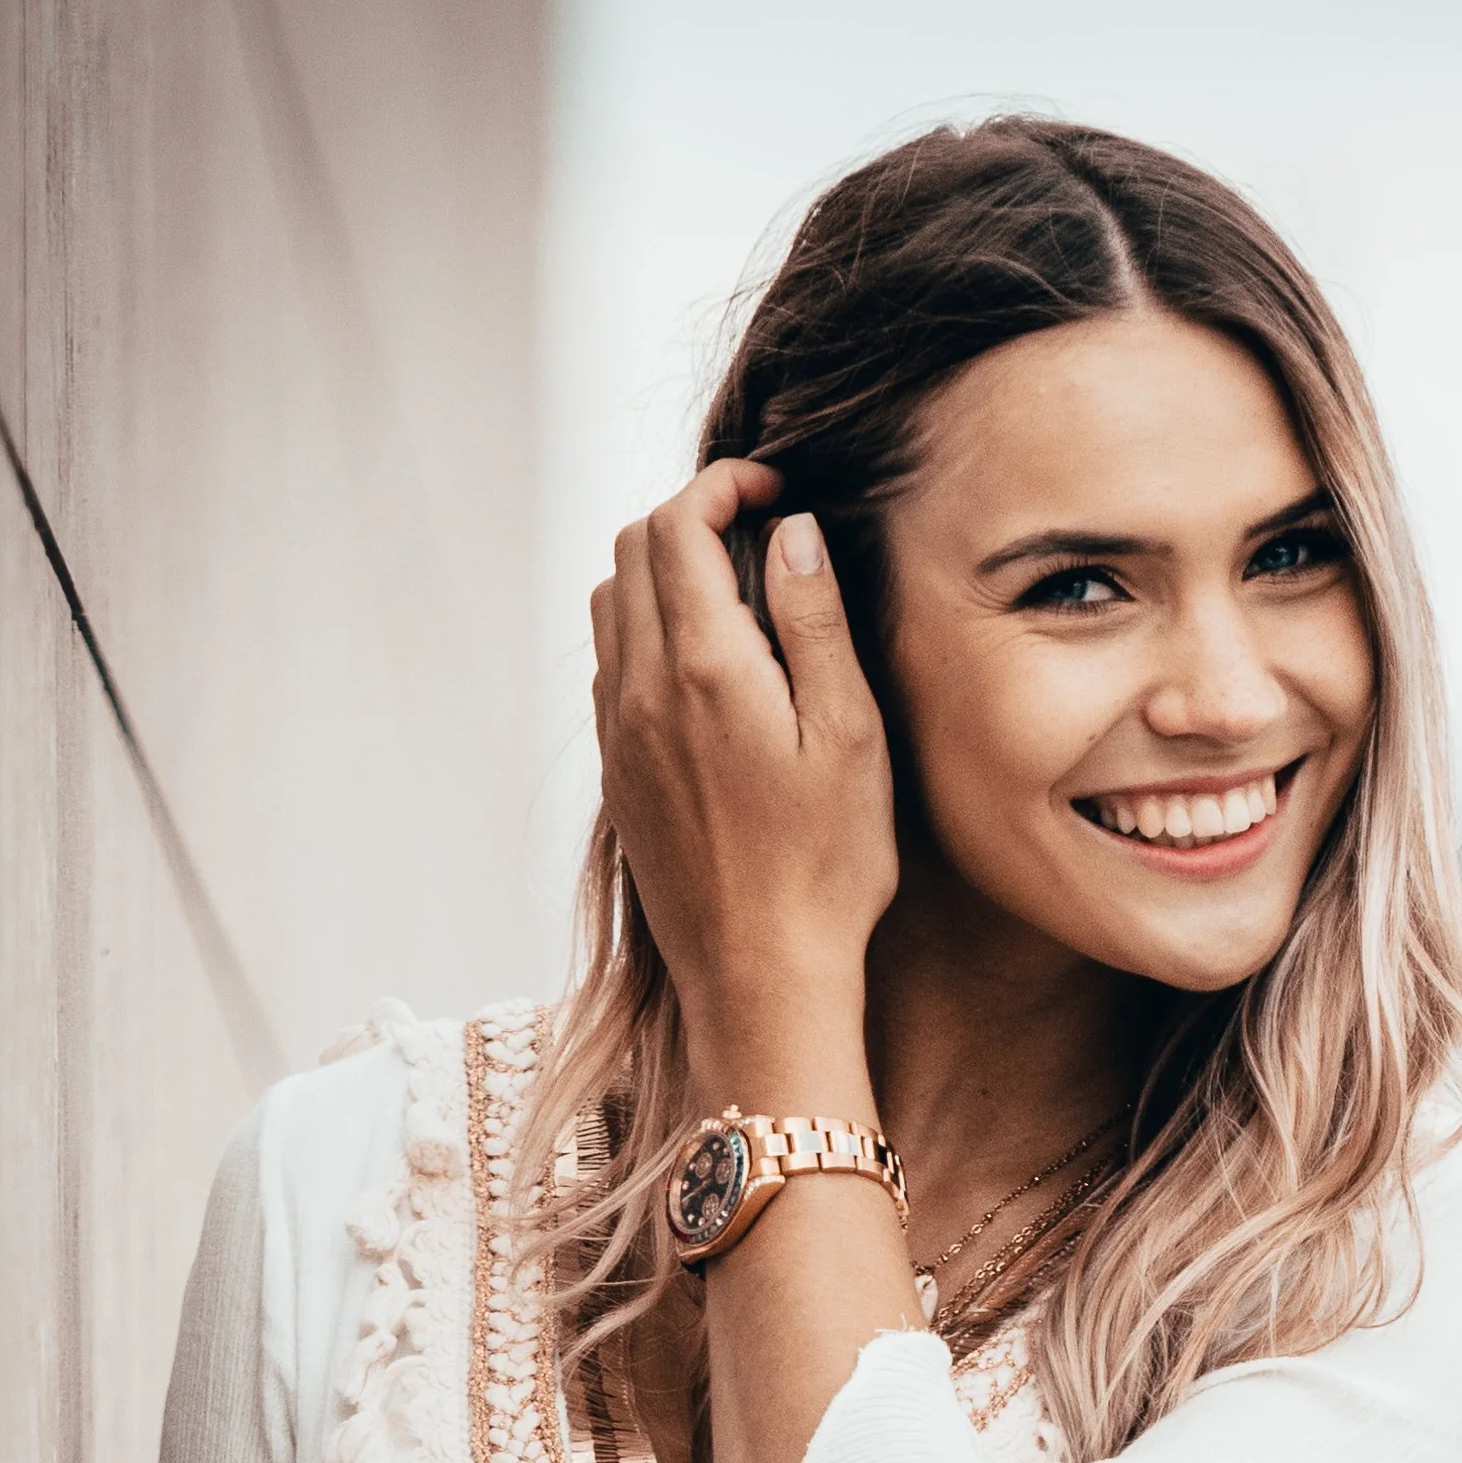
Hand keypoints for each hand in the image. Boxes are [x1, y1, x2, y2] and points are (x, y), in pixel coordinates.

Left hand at [591, 461, 896, 1089]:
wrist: (759, 976)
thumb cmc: (825, 867)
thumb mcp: (848, 734)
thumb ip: (815, 621)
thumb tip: (791, 530)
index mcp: (704, 666)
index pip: (680, 525)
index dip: (724, 486)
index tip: (777, 492)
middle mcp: (642, 689)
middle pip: (634, 552)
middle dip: (692, 517)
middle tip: (761, 531)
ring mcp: (621, 733)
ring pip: (613, 605)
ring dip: (664, 572)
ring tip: (737, 591)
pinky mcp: (620, 774)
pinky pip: (613, 667)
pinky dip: (650, 631)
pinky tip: (709, 664)